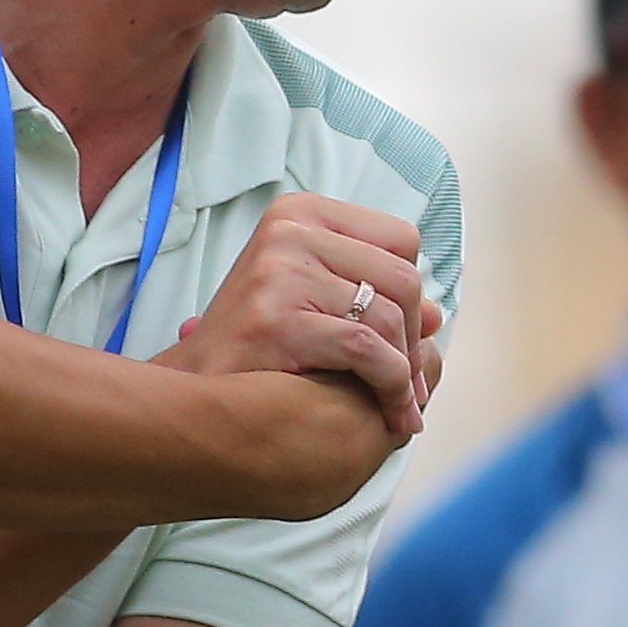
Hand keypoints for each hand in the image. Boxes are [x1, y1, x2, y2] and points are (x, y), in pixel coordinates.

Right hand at [163, 192, 439, 436]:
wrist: (192, 393)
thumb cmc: (259, 348)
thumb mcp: (316, 305)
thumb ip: (373, 298)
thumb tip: (436, 315)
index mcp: (300, 212)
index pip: (401, 240)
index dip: (412, 295)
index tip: (407, 343)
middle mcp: (288, 231)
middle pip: (404, 279)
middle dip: (416, 342)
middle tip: (412, 390)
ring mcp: (279, 271)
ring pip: (391, 318)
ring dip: (407, 376)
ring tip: (402, 410)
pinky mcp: (277, 319)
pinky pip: (368, 351)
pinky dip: (390, 387)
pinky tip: (390, 414)